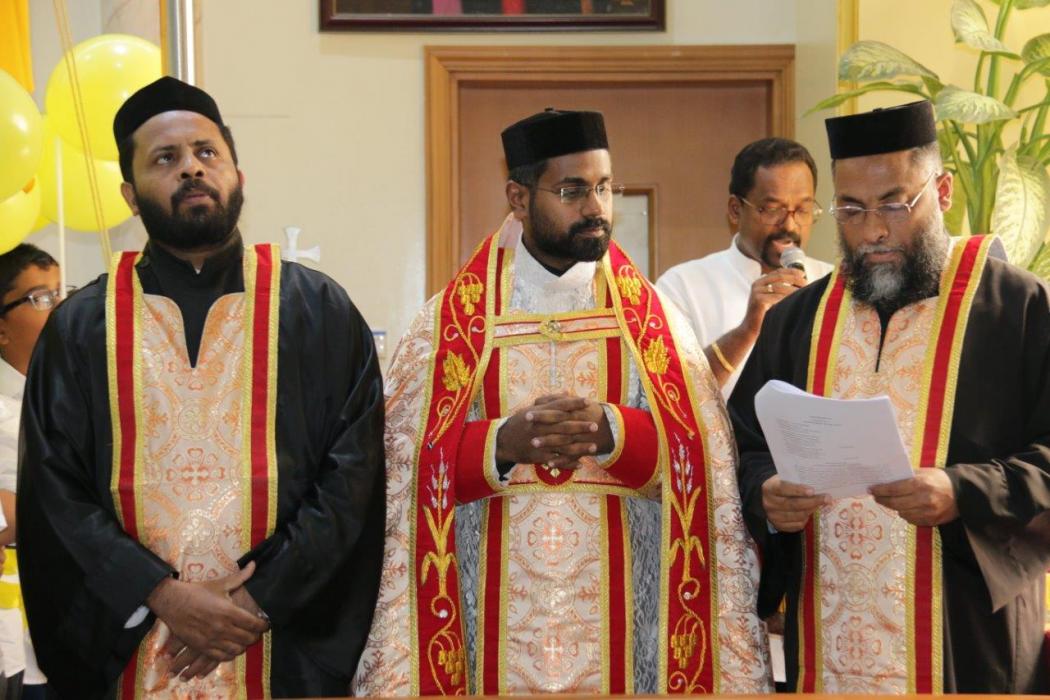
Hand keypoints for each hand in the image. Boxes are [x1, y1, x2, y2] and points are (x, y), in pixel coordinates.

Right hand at [165, 576, 268, 681]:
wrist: (172, 602)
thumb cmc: (197, 591)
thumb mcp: (220, 584)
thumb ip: (240, 577)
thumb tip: (253, 565)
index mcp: (229, 612)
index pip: (253, 624)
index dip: (263, 626)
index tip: (265, 625)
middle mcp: (222, 628)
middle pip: (248, 638)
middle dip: (255, 636)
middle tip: (256, 632)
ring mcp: (211, 639)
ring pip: (236, 650)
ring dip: (244, 646)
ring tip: (245, 640)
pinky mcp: (202, 647)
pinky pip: (221, 657)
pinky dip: (230, 654)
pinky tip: (232, 648)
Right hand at [496, 394, 610, 469]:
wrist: (502, 442)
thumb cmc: (519, 422)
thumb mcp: (531, 409)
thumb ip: (550, 402)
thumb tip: (567, 393)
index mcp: (538, 413)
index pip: (559, 406)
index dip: (574, 404)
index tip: (588, 402)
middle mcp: (539, 427)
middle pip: (563, 426)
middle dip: (580, 426)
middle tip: (596, 426)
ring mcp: (539, 442)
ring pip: (562, 445)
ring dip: (579, 447)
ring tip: (594, 447)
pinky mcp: (537, 456)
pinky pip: (556, 460)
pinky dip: (568, 463)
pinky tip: (581, 463)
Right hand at [741, 268, 806, 336]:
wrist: (750, 329)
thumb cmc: (764, 315)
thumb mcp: (771, 298)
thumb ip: (780, 289)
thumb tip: (801, 281)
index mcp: (760, 282)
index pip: (778, 272)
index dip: (791, 271)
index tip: (803, 274)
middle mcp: (757, 285)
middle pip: (780, 277)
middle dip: (795, 280)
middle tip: (806, 284)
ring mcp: (757, 292)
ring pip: (781, 287)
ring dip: (794, 290)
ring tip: (804, 293)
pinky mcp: (759, 301)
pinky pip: (778, 298)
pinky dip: (788, 299)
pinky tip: (796, 302)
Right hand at [761, 475, 828, 532]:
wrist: (769, 496)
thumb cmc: (782, 484)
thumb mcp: (785, 478)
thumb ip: (796, 480)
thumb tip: (818, 483)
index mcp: (769, 488)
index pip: (783, 488)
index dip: (798, 490)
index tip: (812, 491)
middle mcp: (769, 503)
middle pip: (793, 504)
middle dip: (812, 502)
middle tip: (827, 498)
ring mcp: (773, 516)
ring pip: (797, 516)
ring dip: (811, 510)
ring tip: (820, 504)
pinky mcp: (779, 526)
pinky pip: (797, 525)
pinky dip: (806, 519)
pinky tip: (811, 512)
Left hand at [869, 470, 957, 525]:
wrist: (963, 492)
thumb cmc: (939, 479)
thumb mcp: (924, 472)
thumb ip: (906, 476)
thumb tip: (886, 480)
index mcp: (920, 484)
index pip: (894, 489)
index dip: (880, 490)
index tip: (871, 489)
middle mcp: (923, 499)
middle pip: (895, 503)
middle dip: (882, 500)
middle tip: (876, 497)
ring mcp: (928, 512)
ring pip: (902, 513)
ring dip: (893, 507)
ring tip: (888, 502)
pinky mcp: (931, 521)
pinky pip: (911, 519)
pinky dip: (905, 514)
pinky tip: (903, 508)